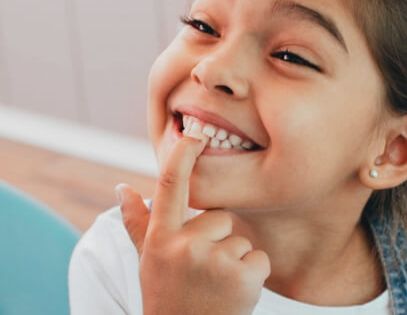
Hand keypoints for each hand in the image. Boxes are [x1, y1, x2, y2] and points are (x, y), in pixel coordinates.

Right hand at [116, 134, 270, 314]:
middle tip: (202, 271)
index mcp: (161, 239)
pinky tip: (234, 293)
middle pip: (219, 217)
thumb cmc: (167, 297)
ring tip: (215, 286)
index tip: (194, 134)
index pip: (169, 187)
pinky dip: (253, 275)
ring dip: (233, 261)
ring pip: (239, 239)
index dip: (182, 156)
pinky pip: (260, 258)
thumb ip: (137, 223)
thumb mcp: (148, 262)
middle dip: (216, 240)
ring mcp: (215, 262)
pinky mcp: (244, 277)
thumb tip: (122, 188)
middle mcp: (185, 246)